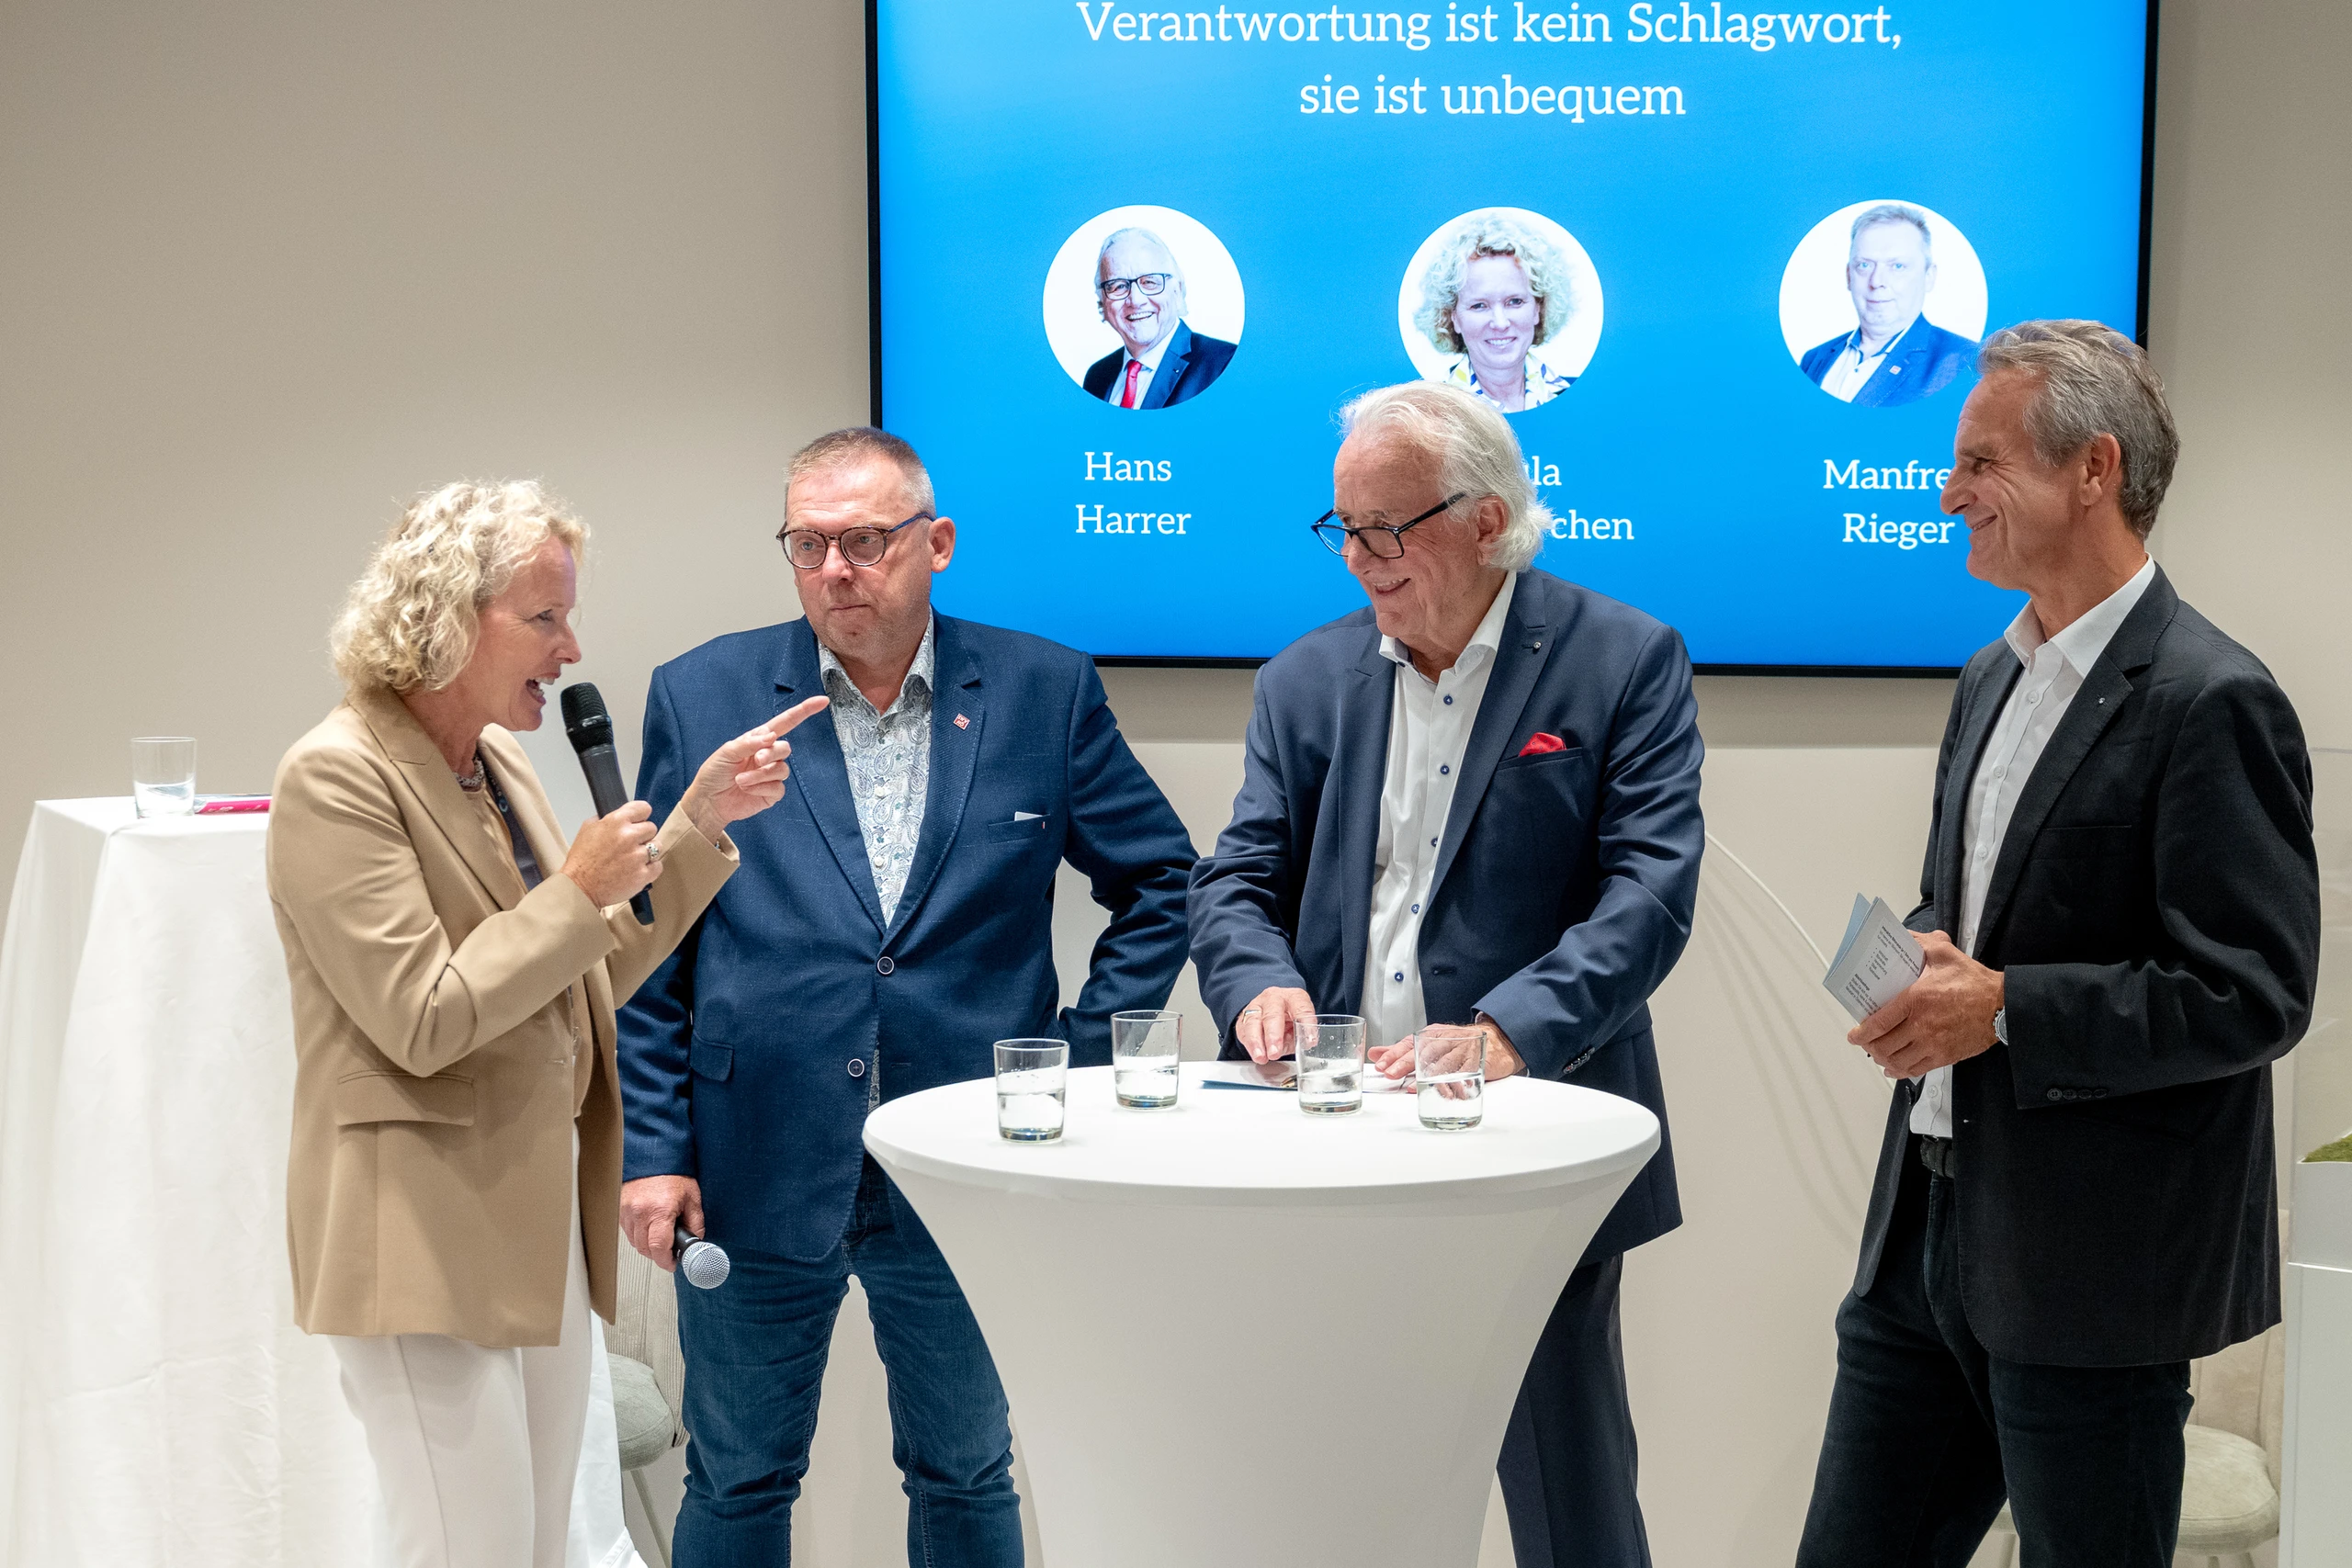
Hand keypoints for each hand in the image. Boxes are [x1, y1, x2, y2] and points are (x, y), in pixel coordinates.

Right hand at [558, 800, 659, 907]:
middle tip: (631, 845)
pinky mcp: (643, 874)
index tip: (638, 821)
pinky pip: (658, 866)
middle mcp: (629, 837)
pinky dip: (650, 869)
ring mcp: (638, 856)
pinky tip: (637, 870)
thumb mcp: (587, 830)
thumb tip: (620, 816)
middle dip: (643, 836)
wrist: (580, 889)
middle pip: (652, 828)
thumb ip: (606, 819)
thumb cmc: (582, 862)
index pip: (643, 808)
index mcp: (616, 822)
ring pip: (657, 846)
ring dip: (648, 852)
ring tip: (633, 859)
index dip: (641, 816)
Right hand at [621, 1174, 704, 1271]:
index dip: (666, 1261)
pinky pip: (627, 1232)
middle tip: (669, 1254)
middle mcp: (640, 1212)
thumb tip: (695, 1241)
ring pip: (634, 1243)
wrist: (656, 1156)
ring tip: (660, 1240)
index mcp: (660, 1211)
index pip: (658, 1248)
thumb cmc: (675, 1174)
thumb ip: (695, 1223)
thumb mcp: (693, 1199)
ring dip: (647, 1247)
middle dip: (658, 1256)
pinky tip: (649, 1229)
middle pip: (645, 1249)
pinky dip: (638, 1236)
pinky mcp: (621, 1208)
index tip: (673, 1264)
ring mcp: (627, 1211)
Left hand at [681, 695, 830, 840]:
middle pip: (785, 748)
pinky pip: (778, 787)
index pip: (785, 723)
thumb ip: (750, 742)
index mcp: (758, 740)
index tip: (821, 701)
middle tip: (756, 760)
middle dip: (772, 753)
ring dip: (761, 775)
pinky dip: (761, 787)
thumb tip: (772, 736)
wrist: (708, 802)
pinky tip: (748, 790)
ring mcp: (771, 775)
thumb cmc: (714, 773)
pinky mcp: (772, 793)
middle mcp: (768, 756)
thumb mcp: (727, 752)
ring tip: (741, 780)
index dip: (804, 711)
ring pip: (782, 769)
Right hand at [1234, 985, 1315, 1062]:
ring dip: (1256, 1041)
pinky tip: (1256, 1054)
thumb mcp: (1300, 1024)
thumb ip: (1302, 1034)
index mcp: (1293, 997)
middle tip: (1275, 1052)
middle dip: (1273, 1035)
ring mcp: (1256, 1006)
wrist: (1270, 1009)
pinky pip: (1244, 1030)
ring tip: (1261, 1056)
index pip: (1301, 1008)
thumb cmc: (1289, 1018)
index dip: (1306, 1024)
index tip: (1309, 1040)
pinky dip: (1249, 1044)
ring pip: (1253, 1022)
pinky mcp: (1244, 1017)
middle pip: (1272, 1015)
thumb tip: (1305, 1043)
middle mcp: (1273, 998)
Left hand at [1374, 1020, 1524, 1085]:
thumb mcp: (1430, 1043)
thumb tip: (1375, 1053)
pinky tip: (1445, 1092)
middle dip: (1405, 1063)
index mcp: (1432, 1035)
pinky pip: (1464, 1073)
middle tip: (1392, 1074)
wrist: (1498, 1040)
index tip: (1381, 1065)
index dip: (1394, 1053)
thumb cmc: (1460, 1044)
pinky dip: (1454, 1083)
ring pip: (1443, 1062)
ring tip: (1413, 1087)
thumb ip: (1402, 1050)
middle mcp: (1445, 1040)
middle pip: (1423, 1051)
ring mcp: (1462, 1049)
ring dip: (1428, 1076)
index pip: (1409, 1042)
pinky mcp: (1477, 1061)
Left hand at [1849, 931, 2003, 1079]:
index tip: (1853, 1035)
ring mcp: (1933, 1044)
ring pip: (1898, 1061)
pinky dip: (1901, 1071)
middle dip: (1870, 1046)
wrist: (2003, 1005)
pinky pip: (1916, 1070)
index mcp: (1916, 999)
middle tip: (1866, 1042)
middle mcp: (1921, 1026)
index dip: (1861, 1033)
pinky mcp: (1945, 1057)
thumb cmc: (1974, 981)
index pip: (1879, 1022)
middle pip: (1884, 1046)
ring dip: (1883, 1060)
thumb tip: (1902, 936)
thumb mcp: (1944, 953)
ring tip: (1878, 1054)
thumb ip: (1920, 943)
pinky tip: (1895, 1068)